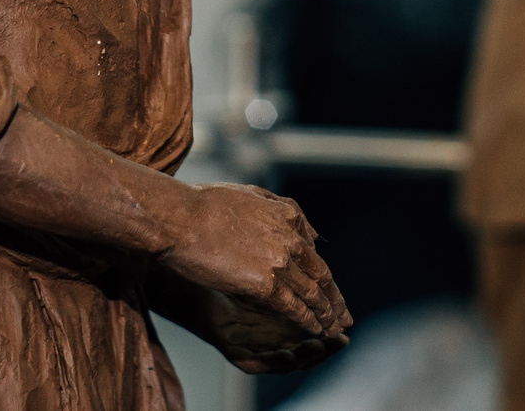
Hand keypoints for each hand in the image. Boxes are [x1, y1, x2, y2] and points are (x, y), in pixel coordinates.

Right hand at [146, 182, 350, 373]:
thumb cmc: (204, 205)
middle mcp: (290, 238)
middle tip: (344, 317)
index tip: (329, 287)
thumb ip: (281, 208)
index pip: (313, 251)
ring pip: (312, 294)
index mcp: (288, 215)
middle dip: (334, 299)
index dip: (323, 273)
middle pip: (320, 274)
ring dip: (326, 314)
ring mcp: (280, 262)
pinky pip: (295, 307)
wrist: (180, 219)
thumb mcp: (250, 194)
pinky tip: (314, 330)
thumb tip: (307, 230)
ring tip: (334, 329)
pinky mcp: (265, 284)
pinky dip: (308, 320)